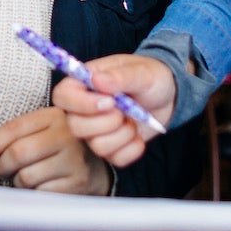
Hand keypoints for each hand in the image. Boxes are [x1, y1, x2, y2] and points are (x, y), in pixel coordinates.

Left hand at [0, 107, 111, 194]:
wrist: (95, 167)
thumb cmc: (58, 148)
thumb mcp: (42, 131)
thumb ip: (15, 136)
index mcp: (53, 116)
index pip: (13, 129)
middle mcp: (66, 135)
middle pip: (18, 153)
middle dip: (4, 166)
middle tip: (5, 169)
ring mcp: (74, 159)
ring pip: (26, 176)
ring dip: (20, 181)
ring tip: (30, 175)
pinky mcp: (77, 182)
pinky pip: (40, 192)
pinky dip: (35, 192)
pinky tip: (43, 185)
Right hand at [51, 54, 176, 167]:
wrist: (168, 95)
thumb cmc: (149, 76)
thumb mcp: (140, 72)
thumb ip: (119, 76)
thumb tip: (96, 79)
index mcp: (83, 84)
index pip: (62, 97)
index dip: (82, 104)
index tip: (110, 102)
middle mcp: (83, 110)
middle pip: (76, 127)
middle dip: (107, 123)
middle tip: (125, 110)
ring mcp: (96, 131)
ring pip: (97, 146)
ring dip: (123, 135)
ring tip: (134, 119)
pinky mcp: (111, 147)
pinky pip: (116, 159)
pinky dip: (133, 149)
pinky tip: (138, 135)